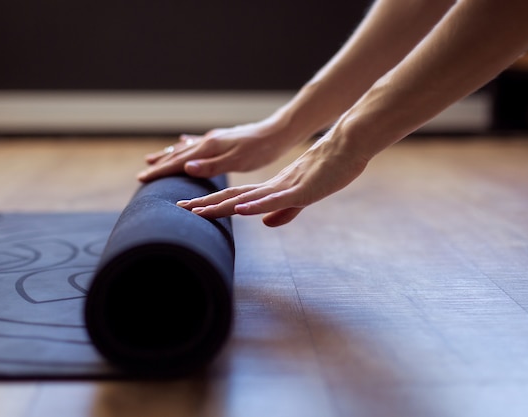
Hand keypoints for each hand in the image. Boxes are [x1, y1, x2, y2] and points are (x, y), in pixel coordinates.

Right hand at [137, 120, 300, 181]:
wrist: (277, 133)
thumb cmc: (261, 150)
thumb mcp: (238, 161)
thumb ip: (211, 165)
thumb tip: (185, 167)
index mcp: (209, 147)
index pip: (178, 162)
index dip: (160, 171)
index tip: (142, 178)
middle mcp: (208, 141)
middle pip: (178, 154)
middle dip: (159, 165)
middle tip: (142, 174)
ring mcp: (214, 139)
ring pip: (185, 148)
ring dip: (168, 155)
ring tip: (153, 159)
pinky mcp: (222, 139)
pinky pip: (197, 143)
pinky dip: (186, 144)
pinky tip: (182, 141)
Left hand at [177, 135, 368, 226]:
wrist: (347, 148)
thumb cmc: (326, 171)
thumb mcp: (302, 197)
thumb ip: (284, 210)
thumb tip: (267, 224)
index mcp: (269, 189)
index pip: (234, 197)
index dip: (212, 204)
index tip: (190, 210)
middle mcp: (270, 187)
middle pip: (232, 196)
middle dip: (205, 204)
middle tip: (179, 209)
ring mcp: (283, 188)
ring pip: (246, 198)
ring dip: (221, 205)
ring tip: (198, 211)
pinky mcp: (300, 190)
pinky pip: (274, 199)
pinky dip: (255, 205)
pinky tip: (239, 209)